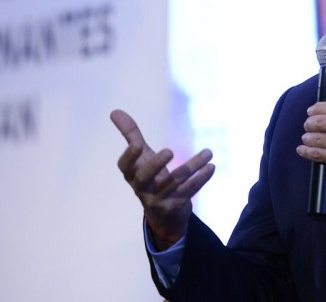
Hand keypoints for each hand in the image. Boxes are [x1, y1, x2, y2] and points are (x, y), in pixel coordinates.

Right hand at [111, 109, 214, 249]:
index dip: (129, 157)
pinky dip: (201, 178)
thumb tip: (114, 111)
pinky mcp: (175, 206)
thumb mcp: (142, 157)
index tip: (137, 144)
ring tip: (208, 152)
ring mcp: (158, 200)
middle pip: (144, 178)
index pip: (124, 167)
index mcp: (132, 175)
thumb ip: (131, 134)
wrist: (164, 215)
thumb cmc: (151, 178)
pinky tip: (211, 166)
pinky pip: (188, 192)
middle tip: (169, 151)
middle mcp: (143, 189)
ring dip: (193, 165)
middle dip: (155, 164)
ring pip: (174, 182)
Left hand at [297, 102, 325, 188]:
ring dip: (307, 137)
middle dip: (310, 123)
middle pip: (319, 121)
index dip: (317, 108)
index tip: (311, 111)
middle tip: (307, 125)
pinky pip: (317, 154)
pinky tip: (301, 150)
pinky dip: (306, 152)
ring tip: (305, 138)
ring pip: (315, 138)